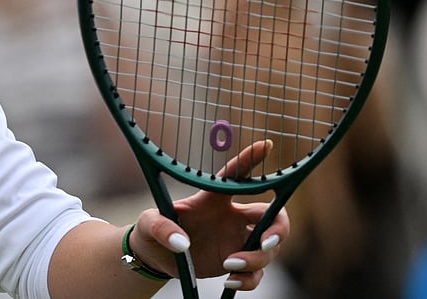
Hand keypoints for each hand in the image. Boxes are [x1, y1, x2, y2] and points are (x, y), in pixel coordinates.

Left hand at [129, 140, 289, 291]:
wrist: (154, 257)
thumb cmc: (152, 230)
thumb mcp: (148, 224)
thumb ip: (161, 227)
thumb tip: (182, 243)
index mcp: (213, 199)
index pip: (236, 176)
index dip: (251, 160)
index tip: (266, 145)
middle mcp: (232, 218)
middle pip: (272, 216)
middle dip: (278, 228)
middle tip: (266, 242)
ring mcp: (237, 241)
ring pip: (268, 248)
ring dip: (256, 258)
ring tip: (228, 265)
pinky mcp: (236, 263)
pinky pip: (256, 273)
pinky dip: (249, 280)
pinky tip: (230, 282)